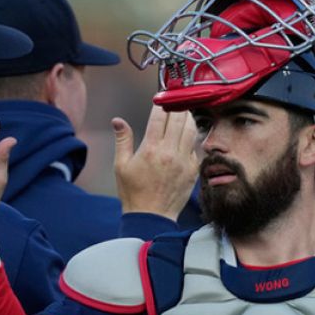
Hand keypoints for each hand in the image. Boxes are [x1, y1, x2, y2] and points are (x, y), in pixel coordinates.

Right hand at [114, 105, 198, 219]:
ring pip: (192, 130)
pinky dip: (192, 138)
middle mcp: (170, 153)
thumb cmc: (133, 191)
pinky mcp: (193, 170)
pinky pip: (196, 147)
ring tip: (182, 114)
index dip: (160, 104)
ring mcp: (184, 161)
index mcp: (151, 149)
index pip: (160, 117)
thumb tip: (117, 120)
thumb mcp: (121, 165)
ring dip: (188, 119)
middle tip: (173, 102)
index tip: (159, 98)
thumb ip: (123, 140)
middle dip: (176, 107)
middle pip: (179, 119)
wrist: (152, 216)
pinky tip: (187, 135)